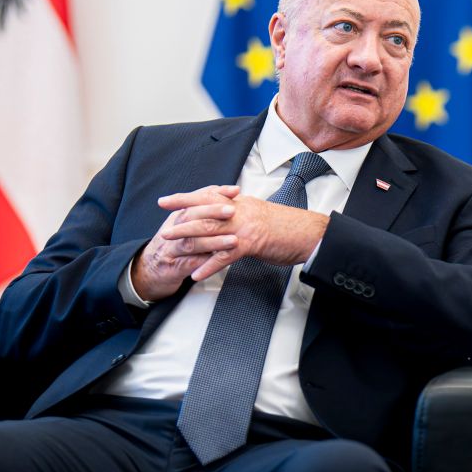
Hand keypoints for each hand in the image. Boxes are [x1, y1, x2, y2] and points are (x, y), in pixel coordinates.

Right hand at [131, 185, 241, 300]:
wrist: (151, 270)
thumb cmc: (176, 244)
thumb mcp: (187, 225)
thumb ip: (205, 212)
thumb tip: (229, 194)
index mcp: (179, 216)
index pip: (196, 200)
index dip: (215, 194)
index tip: (235, 191)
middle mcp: (173, 229)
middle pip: (191, 216)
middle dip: (213, 212)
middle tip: (233, 211)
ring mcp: (172, 249)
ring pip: (191, 242)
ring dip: (214, 241)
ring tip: (233, 241)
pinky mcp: (174, 269)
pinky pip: (190, 265)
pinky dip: (205, 264)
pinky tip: (219, 263)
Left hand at [131, 186, 329, 297]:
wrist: (310, 234)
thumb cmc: (290, 227)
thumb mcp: (262, 215)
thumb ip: (243, 215)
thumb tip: (229, 217)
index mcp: (241, 204)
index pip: (208, 196)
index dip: (185, 198)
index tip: (166, 200)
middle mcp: (240, 211)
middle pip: (203, 211)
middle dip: (178, 216)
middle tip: (161, 222)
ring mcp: (244, 227)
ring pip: (210, 231)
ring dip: (187, 239)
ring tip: (169, 246)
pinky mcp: (251, 244)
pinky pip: (225, 256)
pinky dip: (209, 266)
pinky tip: (196, 274)